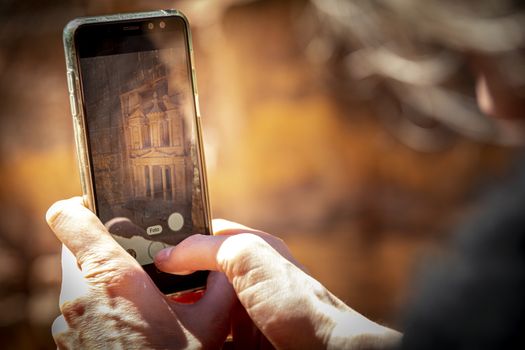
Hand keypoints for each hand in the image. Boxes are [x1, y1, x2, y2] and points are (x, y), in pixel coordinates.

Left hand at [46, 197, 234, 348]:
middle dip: (111, 253)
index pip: (69, 217)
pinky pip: (81, 312)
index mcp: (112, 277)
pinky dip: (102, 311)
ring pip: (82, 284)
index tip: (100, 203)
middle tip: (142, 261)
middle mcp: (79, 296)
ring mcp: (68, 323)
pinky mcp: (68, 343)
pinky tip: (132, 328)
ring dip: (107, 286)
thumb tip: (229, 264)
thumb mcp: (207, 324)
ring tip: (142, 302)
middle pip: (81, 252)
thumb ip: (221, 284)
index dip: (81, 203)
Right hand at [155, 219, 401, 349]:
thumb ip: (207, 247)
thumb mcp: (250, 258)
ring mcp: (244, 312)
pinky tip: (177, 337)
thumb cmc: (297, 301)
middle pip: (198, 275)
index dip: (179, 239)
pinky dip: (193, 337)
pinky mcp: (242, 340)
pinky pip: (209, 335)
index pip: (206, 235)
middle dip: (174, 281)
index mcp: (252, 250)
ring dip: (181, 313)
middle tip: (144, 286)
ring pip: (200, 309)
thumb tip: (167, 253)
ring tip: (153, 314)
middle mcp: (247, 278)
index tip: (148, 248)